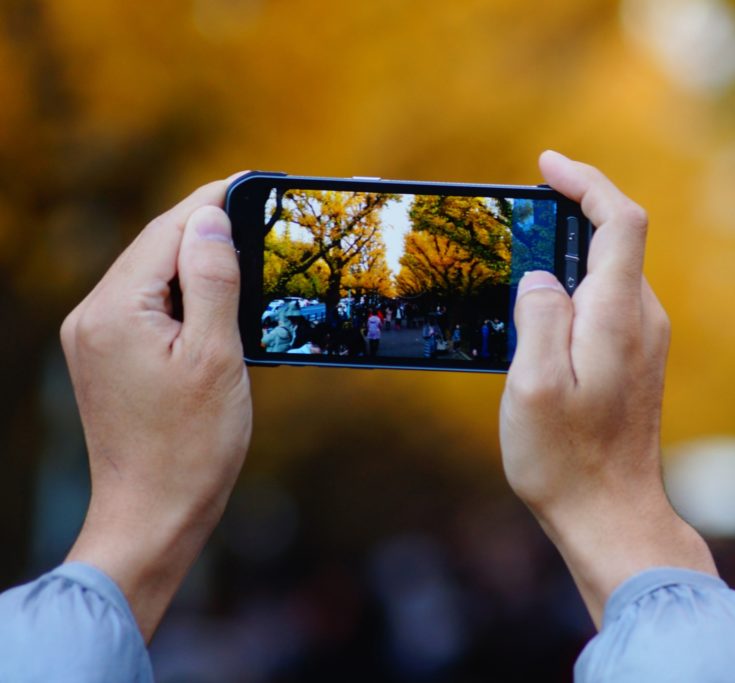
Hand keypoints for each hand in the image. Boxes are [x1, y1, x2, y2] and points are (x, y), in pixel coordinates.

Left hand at [62, 177, 250, 641]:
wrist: (153, 515)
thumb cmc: (191, 447)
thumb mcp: (216, 357)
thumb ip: (211, 281)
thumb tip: (209, 219)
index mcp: (115, 311)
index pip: (168, 230)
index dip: (213, 202)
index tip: (254, 182)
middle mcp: (92, 317)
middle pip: (155, 248)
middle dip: (207, 230)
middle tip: (261, 215)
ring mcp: (94, 338)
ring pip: (152, 276)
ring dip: (197, 264)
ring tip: (248, 258)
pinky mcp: (106, 358)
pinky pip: (146, 305)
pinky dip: (183, 296)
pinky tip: (217, 303)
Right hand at [500, 151, 715, 627]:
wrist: (613, 515)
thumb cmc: (567, 460)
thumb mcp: (532, 387)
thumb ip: (539, 318)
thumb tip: (540, 278)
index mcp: (617, 317)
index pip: (619, 222)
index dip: (587, 182)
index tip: (547, 165)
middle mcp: (642, 321)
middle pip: (618, 240)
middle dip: (572, 214)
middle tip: (520, 216)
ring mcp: (645, 342)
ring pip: (611, 273)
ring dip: (571, 255)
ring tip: (520, 266)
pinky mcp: (638, 362)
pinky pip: (609, 304)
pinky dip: (577, 289)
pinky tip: (542, 314)